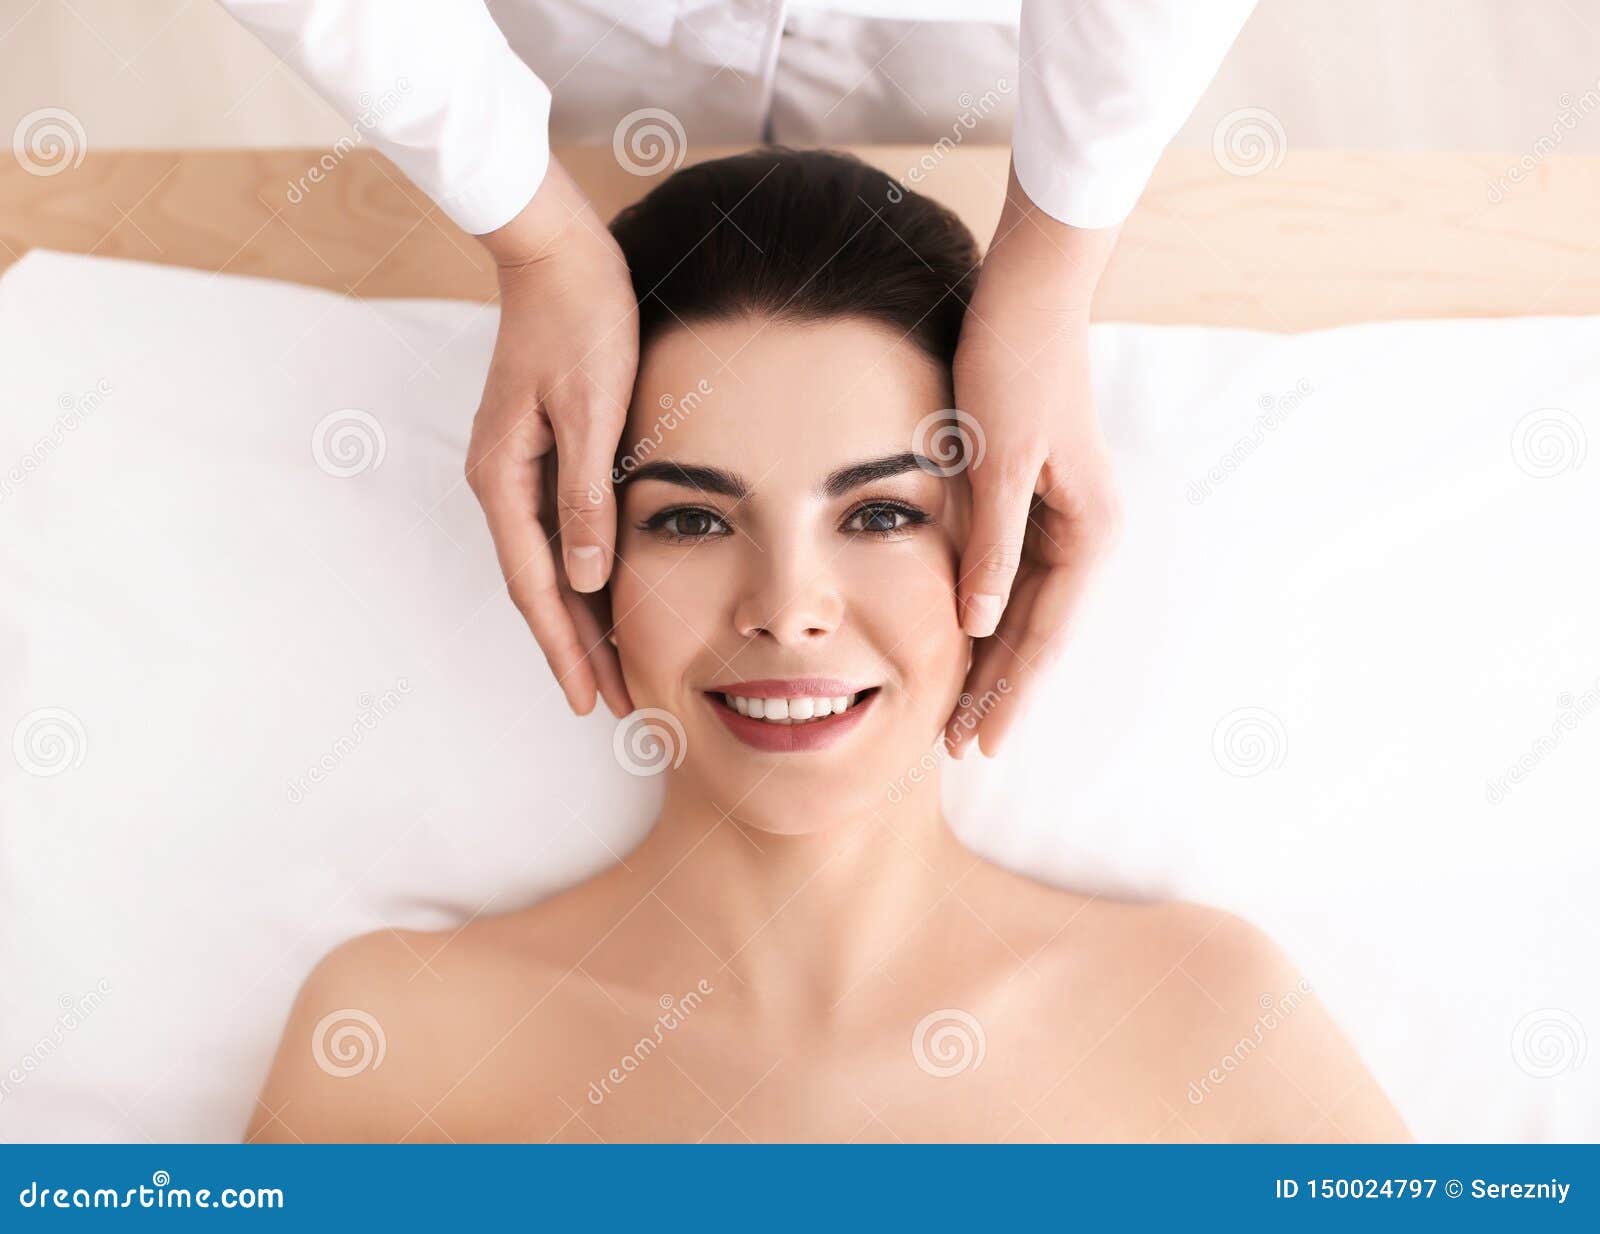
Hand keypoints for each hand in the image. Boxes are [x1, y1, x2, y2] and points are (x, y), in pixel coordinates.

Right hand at [465, 157, 636, 717]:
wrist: (559, 254)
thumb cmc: (580, 321)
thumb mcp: (591, 408)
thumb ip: (585, 495)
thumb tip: (585, 578)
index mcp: (502, 478)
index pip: (536, 587)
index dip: (564, 648)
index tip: (590, 700)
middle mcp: (500, 482)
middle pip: (538, 587)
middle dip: (573, 650)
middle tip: (611, 706)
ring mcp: (515, 468)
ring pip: (548, 565)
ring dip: (579, 619)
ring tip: (612, 669)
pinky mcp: (537, 452)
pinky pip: (557, 532)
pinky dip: (582, 573)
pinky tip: (606, 598)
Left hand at [945, 163, 1122, 758]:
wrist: (1028, 292)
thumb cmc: (1016, 366)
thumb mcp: (998, 463)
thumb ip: (992, 548)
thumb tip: (981, 627)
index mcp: (1087, 530)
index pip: (1044, 634)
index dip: (1011, 693)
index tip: (979, 743)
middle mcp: (1083, 531)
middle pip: (1037, 632)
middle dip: (1000, 692)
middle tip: (960, 749)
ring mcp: (1061, 516)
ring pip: (1024, 610)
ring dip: (992, 662)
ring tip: (957, 714)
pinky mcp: (1036, 497)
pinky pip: (1013, 576)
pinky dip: (987, 614)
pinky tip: (961, 644)